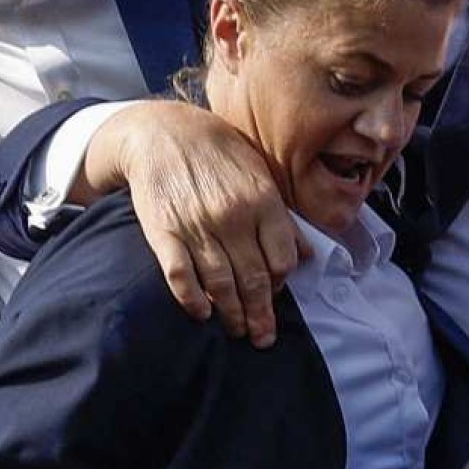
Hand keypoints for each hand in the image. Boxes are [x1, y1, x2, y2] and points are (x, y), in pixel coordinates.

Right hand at [87, 101, 306, 346]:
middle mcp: (233, 217)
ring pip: (221, 283)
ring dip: (232, 314)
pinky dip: (192, 298)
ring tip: (238, 332)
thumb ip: (282, 217)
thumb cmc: (219, 153)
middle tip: (262, 337)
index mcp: (262, 202)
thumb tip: (305, 254)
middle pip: (254, 279)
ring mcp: (197, 226)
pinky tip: (202, 313)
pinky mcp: (163, 231)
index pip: (281, 259)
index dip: (281, 283)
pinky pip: (180, 274)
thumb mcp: (260, 175)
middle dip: (260, 314)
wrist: (163, 131)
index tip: (276, 295)